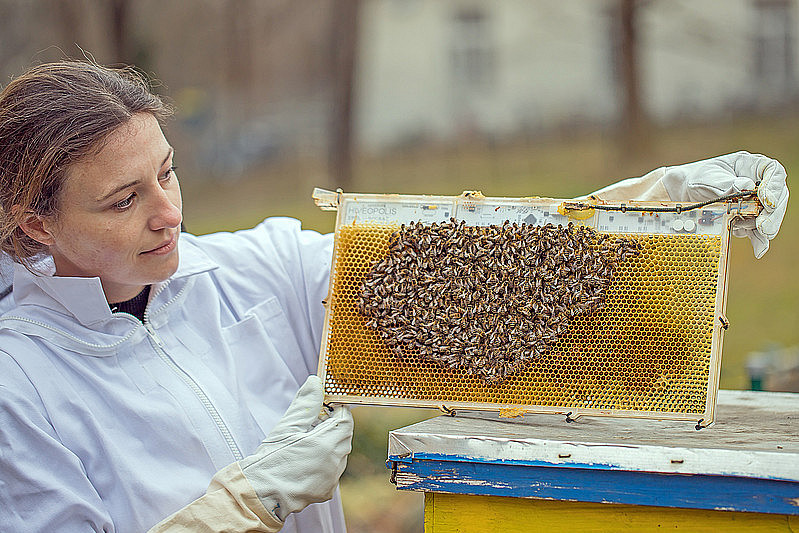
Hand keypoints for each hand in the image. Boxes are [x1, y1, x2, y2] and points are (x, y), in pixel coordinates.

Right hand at [239, 375, 352, 521]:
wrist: (260, 494)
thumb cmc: (271, 459)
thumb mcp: (287, 426)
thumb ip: (305, 403)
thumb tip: (315, 382)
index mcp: (327, 443)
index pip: (345, 418)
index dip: (335, 410)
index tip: (322, 408)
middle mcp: (335, 461)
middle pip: (343, 435)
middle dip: (330, 426)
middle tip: (308, 426)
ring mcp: (333, 477)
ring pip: (339, 452)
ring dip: (327, 444)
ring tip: (303, 444)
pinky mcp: (327, 490)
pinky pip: (332, 469)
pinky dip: (323, 462)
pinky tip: (304, 462)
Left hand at [661, 151, 787, 257]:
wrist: (681, 193)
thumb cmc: (696, 178)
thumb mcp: (707, 178)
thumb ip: (727, 183)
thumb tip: (746, 186)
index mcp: (751, 166)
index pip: (773, 171)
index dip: (774, 186)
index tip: (767, 201)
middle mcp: (757, 184)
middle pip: (776, 197)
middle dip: (772, 214)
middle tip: (764, 227)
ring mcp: (753, 203)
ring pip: (767, 216)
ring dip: (759, 227)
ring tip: (740, 228)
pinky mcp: (746, 218)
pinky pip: (756, 230)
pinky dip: (758, 239)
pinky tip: (759, 249)